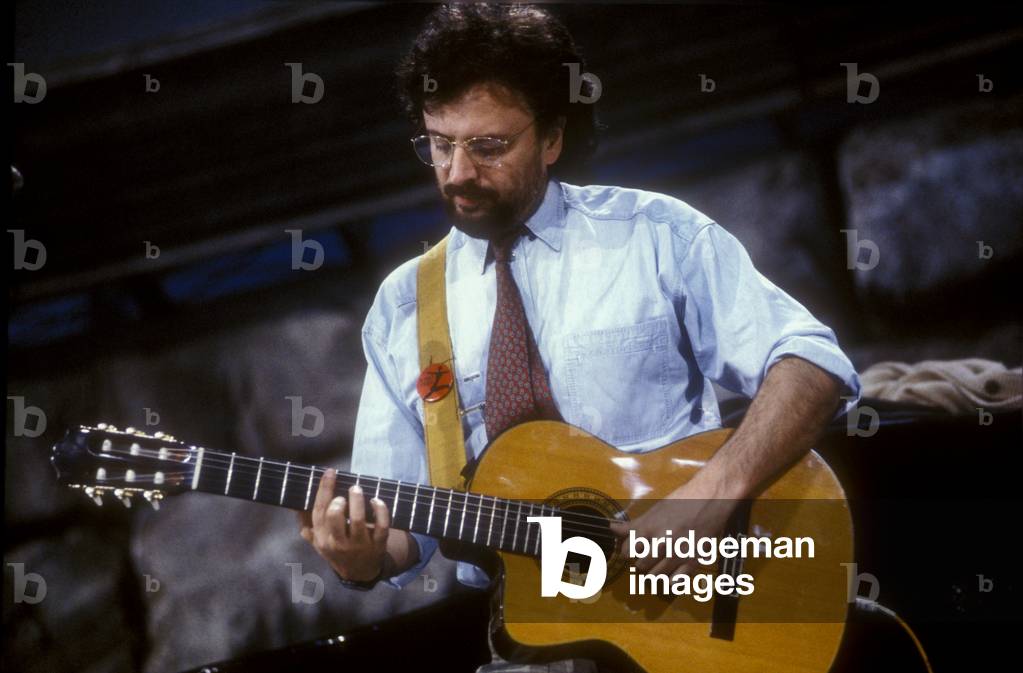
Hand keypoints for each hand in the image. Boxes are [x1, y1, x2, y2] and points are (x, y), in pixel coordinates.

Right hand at [298, 468, 390, 581]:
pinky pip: (381, 526)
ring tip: (357, 489)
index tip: (330, 472)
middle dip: (337, 501)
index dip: (324, 490)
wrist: (359, 573)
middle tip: (345, 493)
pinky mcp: (378, 544)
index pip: (319, 511)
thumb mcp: (319, 542)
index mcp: (323, 538)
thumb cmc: (337, 550)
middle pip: (334, 517)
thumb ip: (308, 525)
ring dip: (357, 501)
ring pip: (358, 520)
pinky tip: (376, 500)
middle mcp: (339, 542)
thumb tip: (296, 506)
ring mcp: (359, 544)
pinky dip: (380, 511)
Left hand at [608, 477, 736, 576]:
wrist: (711, 498)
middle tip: (647, 557)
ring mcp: (677, 554)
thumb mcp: (655, 510)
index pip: (627, 552)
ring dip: (654, 573)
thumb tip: (612, 528)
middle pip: (640, 566)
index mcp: (648, 529)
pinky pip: (676, 582)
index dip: (627, 552)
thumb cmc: (682, 501)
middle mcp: (660, 543)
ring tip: (658, 565)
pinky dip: (670, 582)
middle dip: (641, 562)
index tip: (632, 551)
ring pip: (656, 576)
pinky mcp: (693, 561)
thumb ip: (634, 524)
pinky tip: (670, 575)